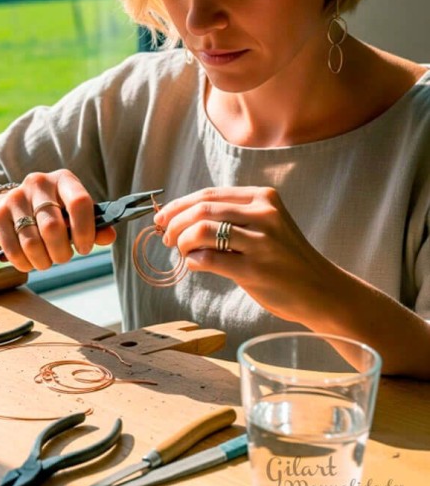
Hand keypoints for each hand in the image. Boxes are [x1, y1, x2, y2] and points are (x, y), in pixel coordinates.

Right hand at [0, 171, 115, 272]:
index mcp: (63, 180)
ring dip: (43, 261)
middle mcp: (38, 183)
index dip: (85, 230)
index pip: (79, 202)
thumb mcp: (73, 214)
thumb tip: (109, 236)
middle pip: (53, 228)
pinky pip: (14, 250)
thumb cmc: (52, 212)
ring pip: (32, 243)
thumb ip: (95, 225)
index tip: (84, 248)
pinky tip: (30, 262)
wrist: (10, 206)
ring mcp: (15, 197)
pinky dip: (25, 263)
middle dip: (61, 253)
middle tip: (62, 257)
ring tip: (46, 261)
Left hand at [153, 186, 330, 321]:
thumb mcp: (266, 225)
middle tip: (166, 238)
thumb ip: (231, 217)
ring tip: (181, 251)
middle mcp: (264, 214)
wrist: (322, 291)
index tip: (162, 218)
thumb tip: (179, 218)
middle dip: (174, 223)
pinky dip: (194, 261)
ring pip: (201, 231)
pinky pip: (209, 259)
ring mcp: (261, 242)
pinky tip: (196, 265)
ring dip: (182, 242)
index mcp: (263, 198)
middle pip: (201, 209)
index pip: (208, 194)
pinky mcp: (256, 269)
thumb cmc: (286, 259)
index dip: (178, 205)